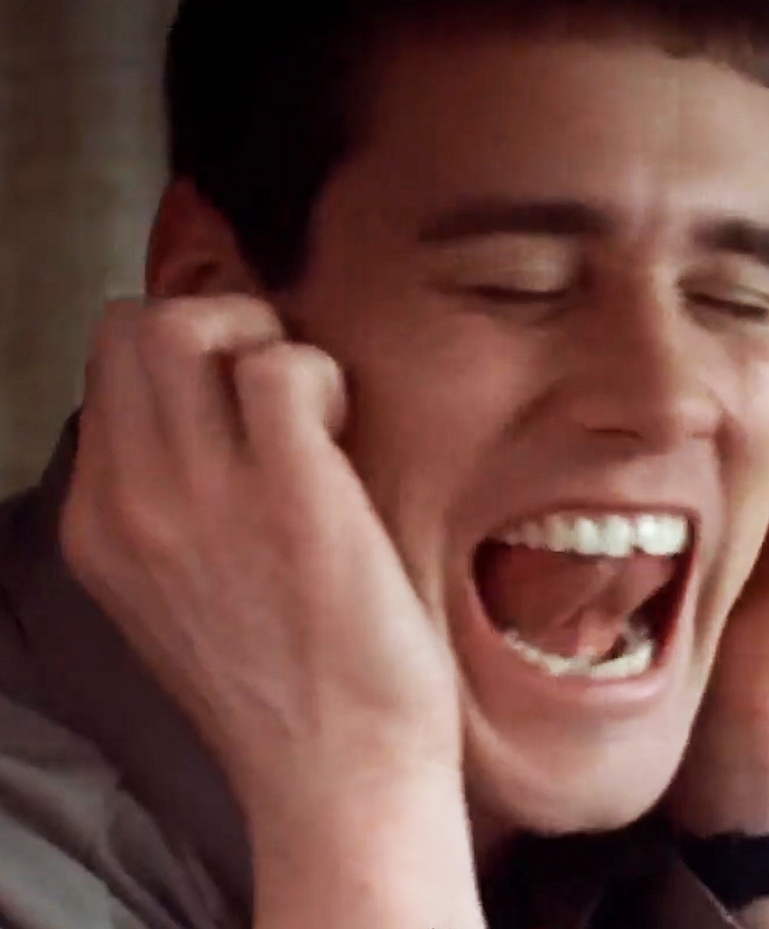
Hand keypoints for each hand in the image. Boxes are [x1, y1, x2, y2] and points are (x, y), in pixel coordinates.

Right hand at [60, 296, 461, 823]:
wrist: (337, 773)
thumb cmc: (287, 686)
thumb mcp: (179, 596)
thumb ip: (170, 511)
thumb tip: (215, 419)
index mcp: (99, 527)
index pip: (106, 375)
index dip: (186, 361)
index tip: (246, 402)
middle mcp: (131, 502)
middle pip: (128, 329)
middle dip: (212, 322)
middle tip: (279, 381)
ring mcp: (204, 496)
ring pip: (181, 325)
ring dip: (261, 335)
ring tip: (311, 404)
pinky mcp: (290, 494)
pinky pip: (280, 364)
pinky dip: (319, 371)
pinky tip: (344, 430)